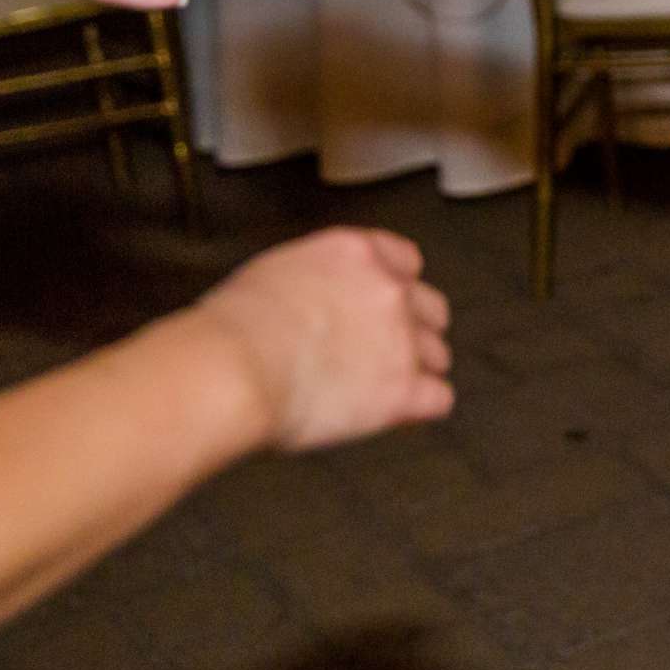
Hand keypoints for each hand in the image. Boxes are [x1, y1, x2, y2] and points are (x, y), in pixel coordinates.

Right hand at [191, 228, 453, 452]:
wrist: (230, 367)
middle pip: (432, 310)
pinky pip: (439, 399)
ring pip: (438, 356)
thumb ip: (317, 281)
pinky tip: (397, 416)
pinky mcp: (401, 390)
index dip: (394, 289)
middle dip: (412, 332)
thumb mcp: (277, 275)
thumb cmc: (232, 328)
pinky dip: (420, 409)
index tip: (379, 310)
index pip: (407, 262)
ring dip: (416, 373)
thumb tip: (318, 302)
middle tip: (379, 355)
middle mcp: (389, 289)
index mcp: (358, 254)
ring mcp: (401, 339)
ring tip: (377, 390)